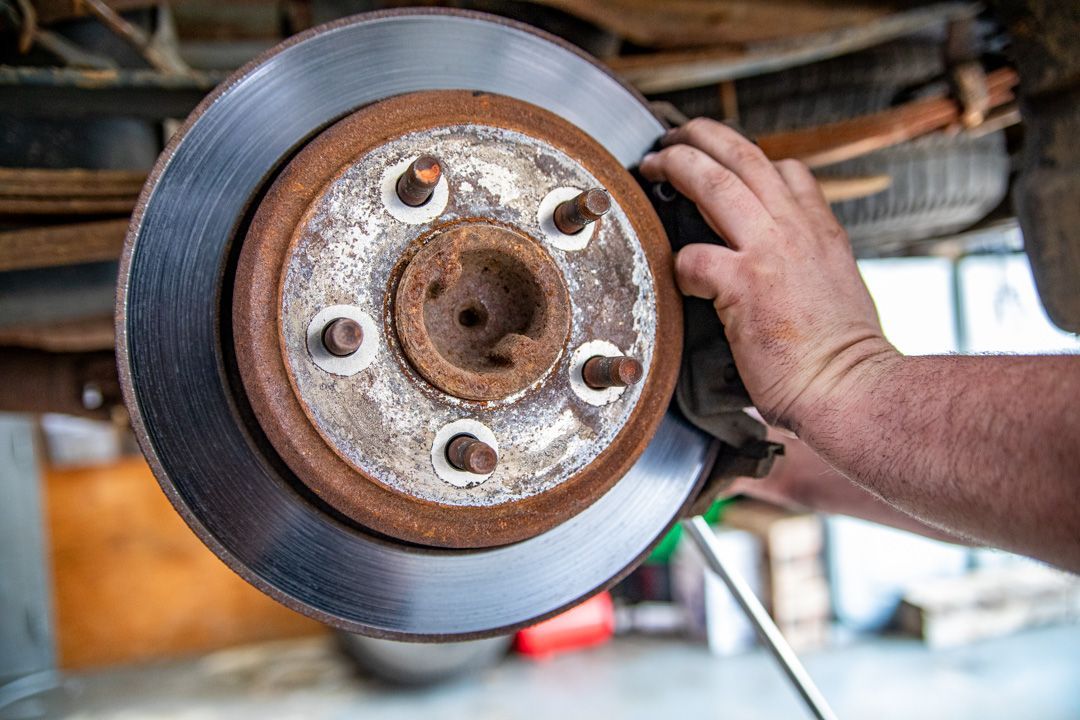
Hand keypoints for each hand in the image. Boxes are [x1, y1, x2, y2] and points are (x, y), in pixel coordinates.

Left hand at [640, 118, 898, 430]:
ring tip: (651, 164)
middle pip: (743, 157)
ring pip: (715, 182)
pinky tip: (680, 277)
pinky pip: (694, 256)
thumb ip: (806, 260)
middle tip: (671, 137)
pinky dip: (679, 262)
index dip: (747, 156)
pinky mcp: (745, 285)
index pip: (786, 170)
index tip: (720, 159)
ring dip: (677, 165)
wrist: (852, 388)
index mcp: (820, 230)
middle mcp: (796, 230)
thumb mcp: (837, 286)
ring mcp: (770, 253)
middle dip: (701, 137)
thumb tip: (780, 261)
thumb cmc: (840, 353)